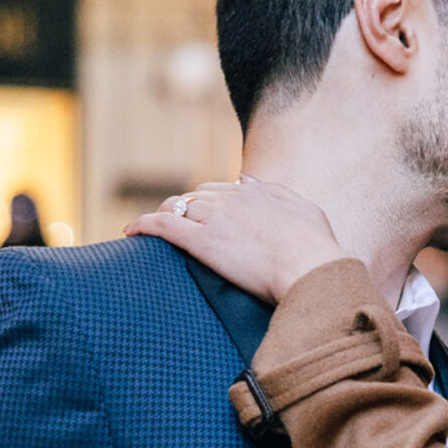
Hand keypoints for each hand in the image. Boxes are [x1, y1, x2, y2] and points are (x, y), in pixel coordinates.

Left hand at [128, 176, 344, 302]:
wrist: (312, 269)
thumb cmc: (317, 249)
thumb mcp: (306, 210)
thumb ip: (276, 192)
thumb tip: (246, 179)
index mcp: (256, 192)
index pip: (221, 189)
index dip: (208, 201)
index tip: (203, 214)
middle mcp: (232, 198)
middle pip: (196, 196)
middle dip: (183, 208)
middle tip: (172, 224)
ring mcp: (216, 218)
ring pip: (178, 208)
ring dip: (163, 216)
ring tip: (150, 229)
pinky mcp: (203, 241)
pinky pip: (164, 227)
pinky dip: (143, 225)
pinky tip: (129, 231)